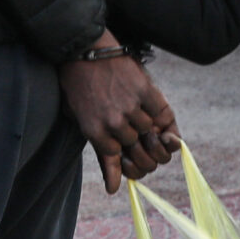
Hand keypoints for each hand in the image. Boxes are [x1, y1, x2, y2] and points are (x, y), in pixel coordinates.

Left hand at [60, 34, 179, 192]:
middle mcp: (113, 123)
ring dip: (145, 122)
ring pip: (149, 129)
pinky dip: (159, 112)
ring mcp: (129, 106)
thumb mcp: (80, 120)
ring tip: (135, 108)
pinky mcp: (144, 90)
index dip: (125, 155)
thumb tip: (113, 189)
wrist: (83, 49)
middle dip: (136, 140)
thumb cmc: (77, 85)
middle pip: (136, 145)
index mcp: (94, 132)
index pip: (118, 160)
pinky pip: (161, 112)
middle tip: (136, 130)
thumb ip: (101, 154)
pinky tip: (149, 105)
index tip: (125, 151)